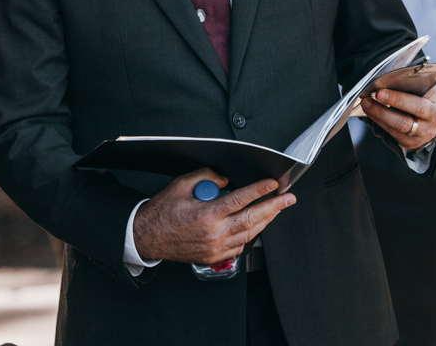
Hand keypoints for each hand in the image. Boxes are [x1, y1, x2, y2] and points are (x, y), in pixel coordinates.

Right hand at [132, 168, 295, 264]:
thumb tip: (226, 181)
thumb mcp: (180, 185)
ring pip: (249, 235)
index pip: (240, 199)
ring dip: (266, 221)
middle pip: (252, 219)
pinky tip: (255, 226)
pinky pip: (239, 247)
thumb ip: (206, 178)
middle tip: (288, 199)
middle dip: (274, 207)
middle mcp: (214, 233)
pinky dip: (250, 235)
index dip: (259, 190)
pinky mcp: (214, 257)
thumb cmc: (162, 211)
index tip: (273, 184)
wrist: (147, 237)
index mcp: (207, 214)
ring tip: (277, 210)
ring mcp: (215, 248)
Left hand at [360, 82, 435, 151]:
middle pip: (405, 121)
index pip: (418, 105)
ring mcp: (422, 135)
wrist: (434, 114)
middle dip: (383, 111)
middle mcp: (432, 123)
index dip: (397, 100)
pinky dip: (379, 121)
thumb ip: (411, 84)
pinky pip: (392, 133)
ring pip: (397, 128)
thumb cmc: (428, 95)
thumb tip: (386, 80)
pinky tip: (370, 112)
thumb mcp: (426, 86)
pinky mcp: (411, 142)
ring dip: (378, 116)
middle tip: (368, 100)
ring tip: (366, 104)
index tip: (380, 92)